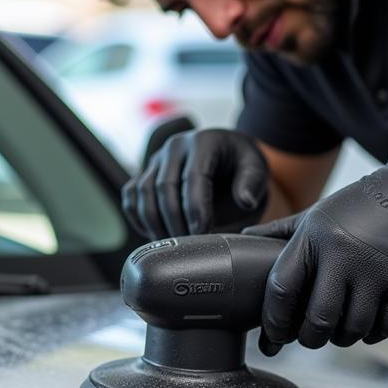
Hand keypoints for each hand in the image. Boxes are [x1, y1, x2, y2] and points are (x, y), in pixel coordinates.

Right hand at [122, 128, 267, 239]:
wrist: (227, 155)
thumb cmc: (241, 165)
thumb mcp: (255, 168)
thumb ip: (252, 183)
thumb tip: (244, 200)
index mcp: (203, 142)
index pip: (193, 177)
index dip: (196, 208)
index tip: (203, 232)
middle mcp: (175, 146)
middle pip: (164, 186)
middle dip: (175, 221)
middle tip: (188, 245)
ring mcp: (157, 159)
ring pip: (143, 192)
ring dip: (154, 223)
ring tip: (172, 244)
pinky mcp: (146, 173)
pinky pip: (131, 195)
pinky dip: (137, 217)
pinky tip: (153, 234)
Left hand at [244, 145, 387, 353]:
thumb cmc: (364, 204)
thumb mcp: (317, 212)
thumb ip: (281, 231)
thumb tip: (245, 238)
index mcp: (315, 237)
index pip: (282, 289)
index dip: (273, 320)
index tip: (271, 336)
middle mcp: (343, 255)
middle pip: (317, 320)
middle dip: (310, 338)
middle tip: (310, 338)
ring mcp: (376, 271)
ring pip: (352, 329)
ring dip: (344, 338)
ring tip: (341, 330)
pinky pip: (385, 327)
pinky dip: (375, 333)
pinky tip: (370, 324)